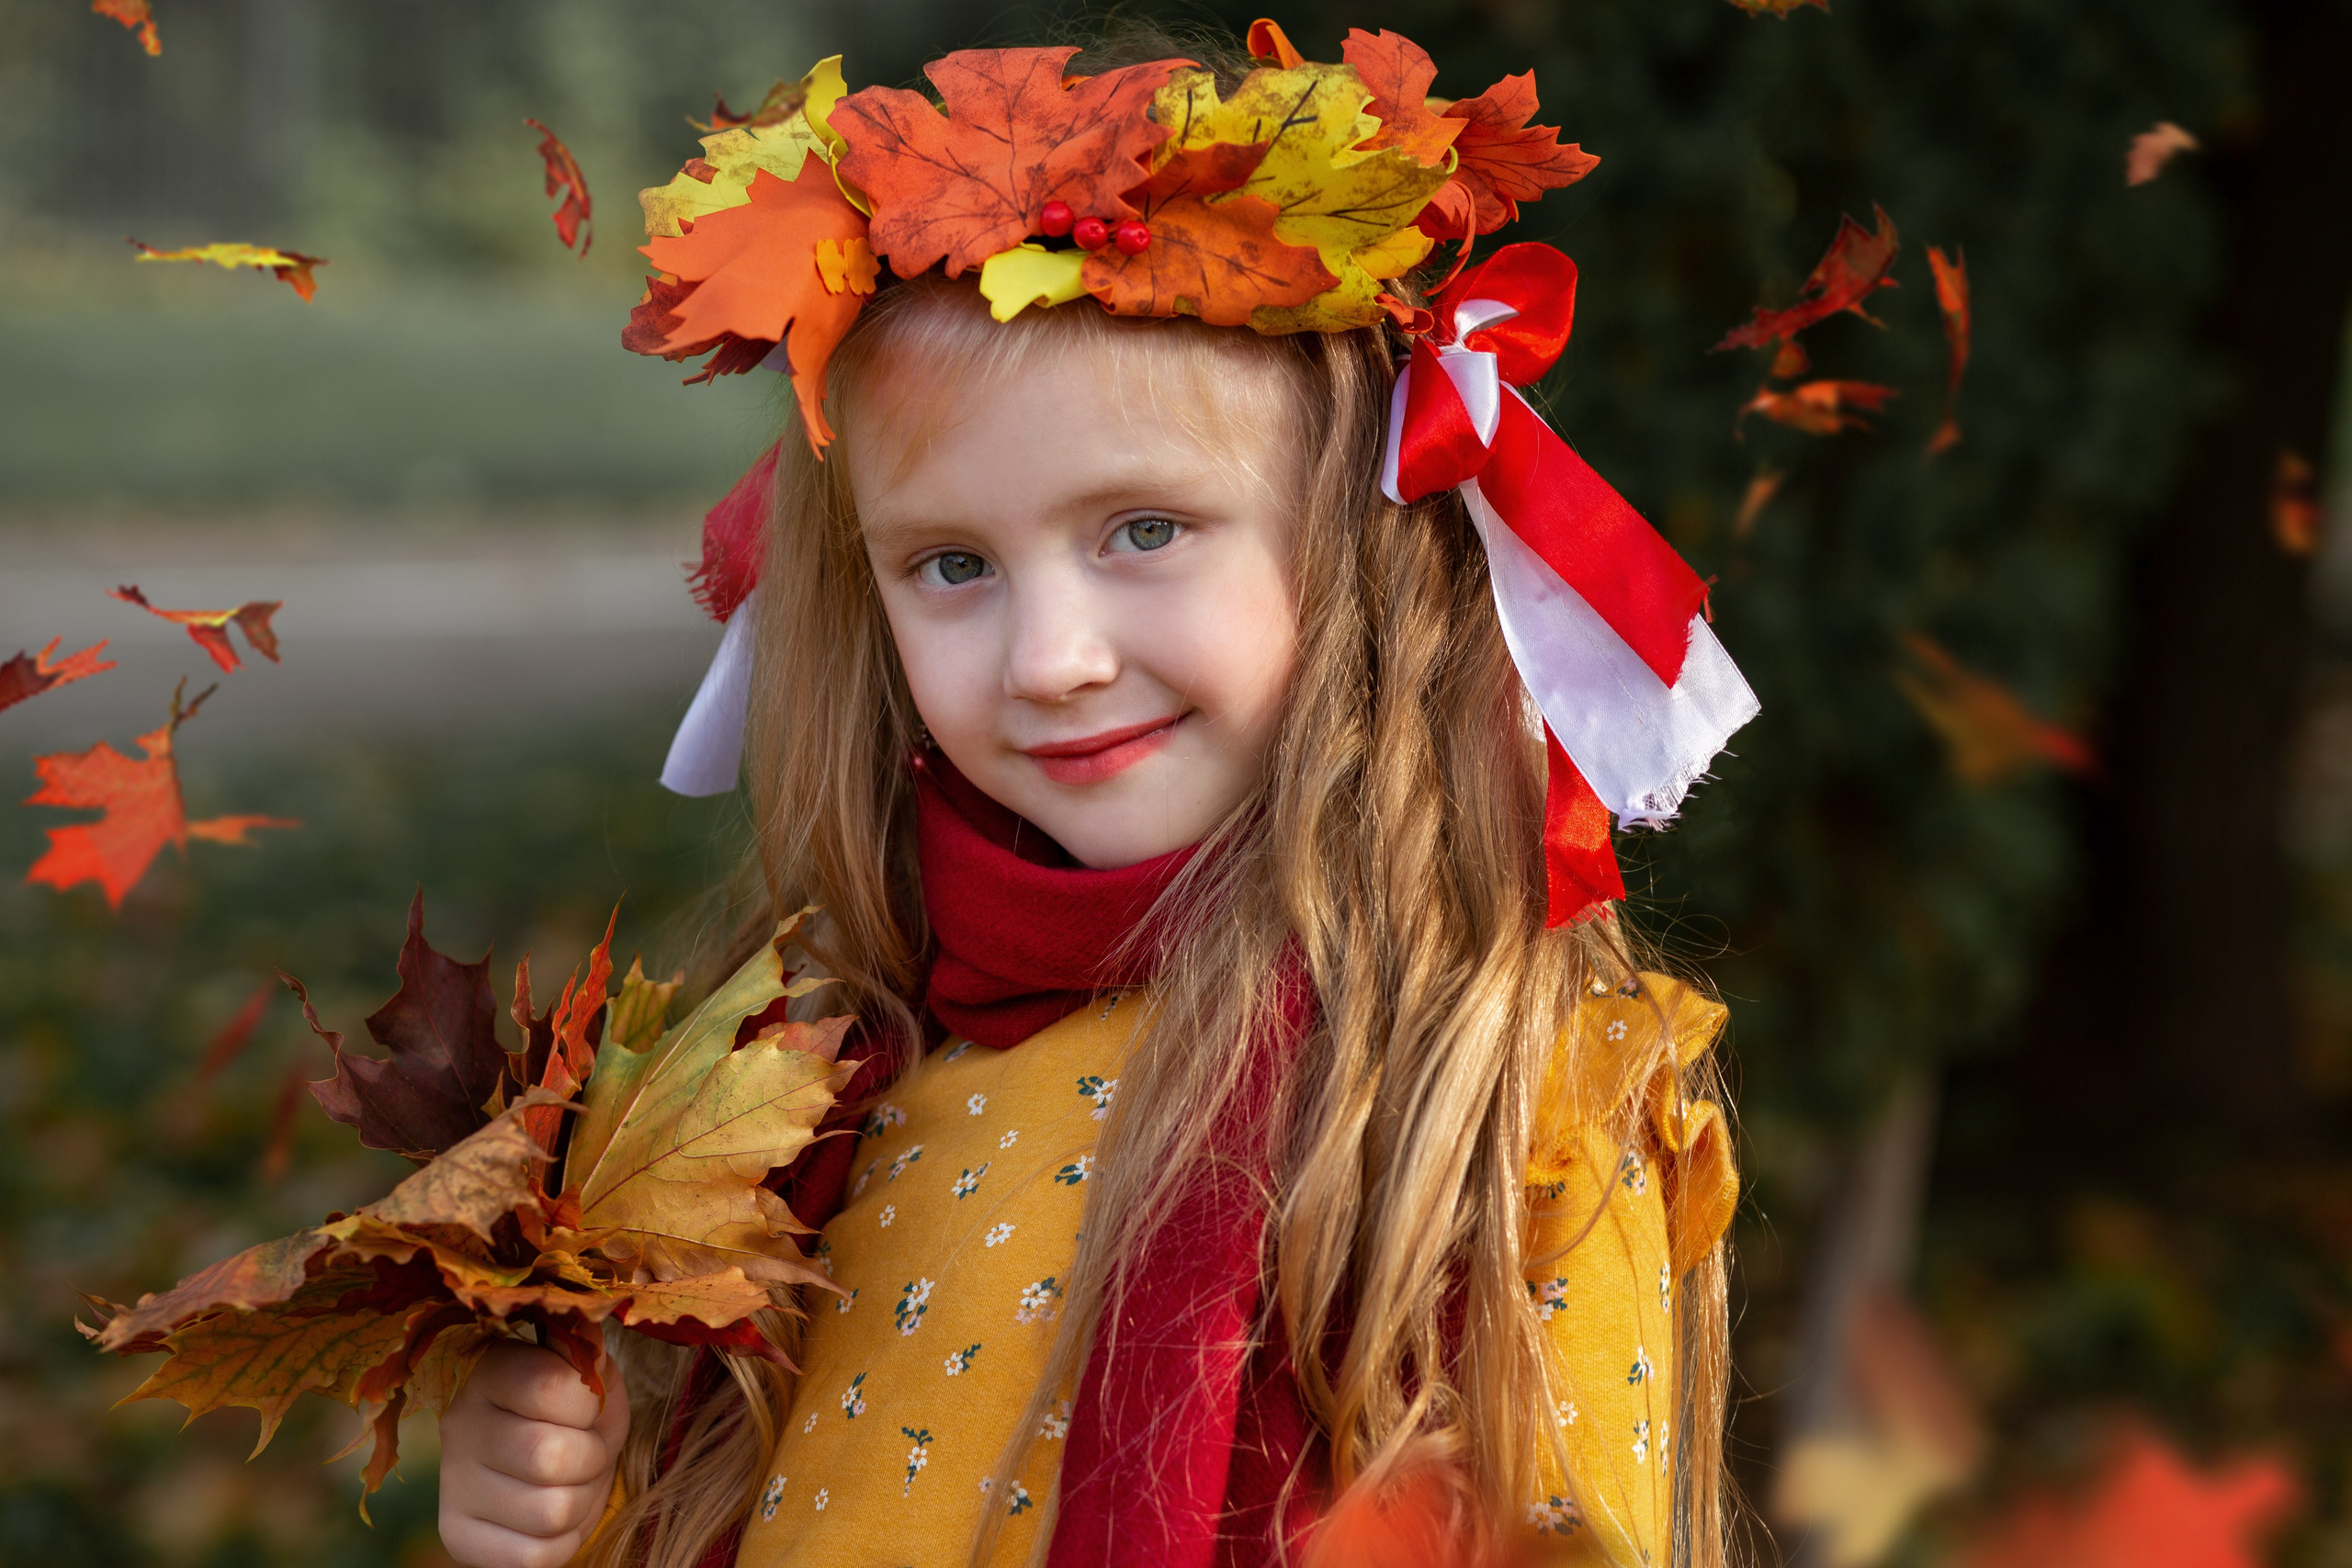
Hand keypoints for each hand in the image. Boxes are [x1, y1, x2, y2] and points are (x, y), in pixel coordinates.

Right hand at [439, 1341, 631, 1567]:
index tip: (587, 1406)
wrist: (558, 1465)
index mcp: (491, 1370)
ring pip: (550, 1510)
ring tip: (570, 1483)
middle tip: (586, 1452)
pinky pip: (534, 1556)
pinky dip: (563, 1542)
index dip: (588, 1403)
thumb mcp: (593, 1375)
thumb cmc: (578, 1412)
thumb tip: (587, 1341)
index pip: (549, 1385)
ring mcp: (452, 1484)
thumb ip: (589, 1356)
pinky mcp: (457, 1536)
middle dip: (591, 1458)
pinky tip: (553, 1517)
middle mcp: (460, 1424)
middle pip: (550, 1456)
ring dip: (581, 1501)